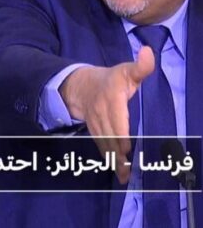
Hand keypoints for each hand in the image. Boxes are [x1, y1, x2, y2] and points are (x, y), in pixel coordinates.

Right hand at [59, 46, 153, 183]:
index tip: (125, 147)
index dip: (119, 132)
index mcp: (111, 98)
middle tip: (127, 171)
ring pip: (104, 142)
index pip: (115, 117)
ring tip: (123, 175)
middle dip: (117, 152)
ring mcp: (96, 123)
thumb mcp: (125, 70)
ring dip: (113, 159)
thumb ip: (140, 66)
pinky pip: (100, 145)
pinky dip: (108, 158)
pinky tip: (116, 170)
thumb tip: (149, 52)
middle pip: (110, 134)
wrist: (79, 86)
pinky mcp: (94, 130)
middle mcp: (101, 112)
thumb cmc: (110, 80)